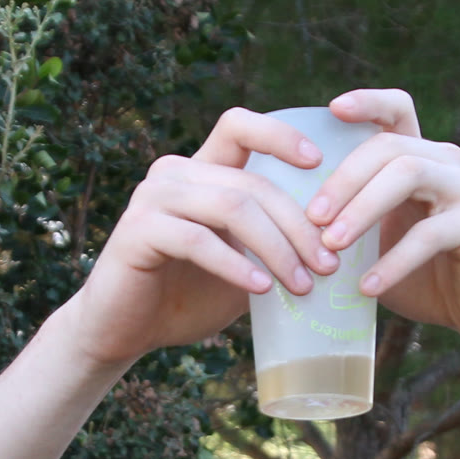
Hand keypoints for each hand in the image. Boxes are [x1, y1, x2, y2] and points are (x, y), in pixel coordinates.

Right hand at [62, 106, 343, 369]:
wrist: (126, 330)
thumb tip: (334, 247)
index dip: (280, 136)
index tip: (319, 163)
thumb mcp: (242, 266)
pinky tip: (261, 290)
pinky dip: (236, 266)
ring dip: (276, 248)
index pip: (240, 128)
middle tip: (328, 266)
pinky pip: (199, 240)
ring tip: (302, 286)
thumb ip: (272, 245)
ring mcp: (153, 198)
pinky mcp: (138, 231)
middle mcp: (174, 173)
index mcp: (199, 171)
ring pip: (232, 207)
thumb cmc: (187, 297)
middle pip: (251, 184)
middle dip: (298, 227)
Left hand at [307, 89, 459, 349]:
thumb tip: (279, 221)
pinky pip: (430, 235)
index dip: (367, 102)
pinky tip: (366, 287)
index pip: (397, 110)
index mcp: (421, 157)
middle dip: (343, 180)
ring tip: (331, 246)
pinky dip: (393, 261)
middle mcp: (446, 163)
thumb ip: (344, 223)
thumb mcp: (375, 243)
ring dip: (362, 210)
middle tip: (310, 217)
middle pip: (389, 147)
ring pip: (408, 175)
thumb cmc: (421, 277)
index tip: (332, 109)